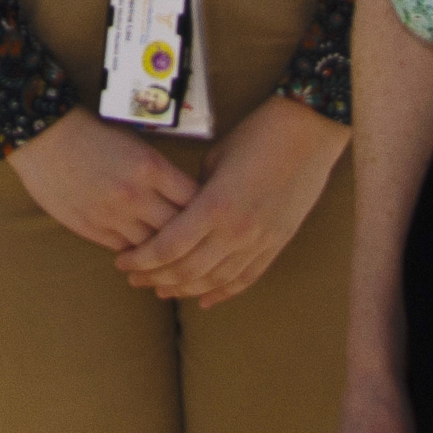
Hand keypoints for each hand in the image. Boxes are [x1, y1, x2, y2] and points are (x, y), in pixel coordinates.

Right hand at [5, 111, 196, 254]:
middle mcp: (136, 195)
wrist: (45, 137)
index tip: (210, 214)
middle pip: (179, 229)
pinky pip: (125, 249)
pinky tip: (141, 250)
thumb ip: (159, 174)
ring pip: (153, 247)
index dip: (206, 210)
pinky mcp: (92, 229)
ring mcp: (113, 215)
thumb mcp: (135, 145)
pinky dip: (136, 252)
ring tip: (171, 253)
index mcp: (151, 168)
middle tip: (197, 242)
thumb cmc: (93, 135)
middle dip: (190, 236)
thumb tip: (184, 201)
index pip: (195, 200)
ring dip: (163, 250)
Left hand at [112, 97, 345, 306]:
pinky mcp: (277, 243)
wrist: (309, 131)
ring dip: (184, 289)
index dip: (142, 260)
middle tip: (134, 279)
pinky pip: (246, 278)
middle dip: (155, 278)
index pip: (168, 247)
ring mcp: (260, 241)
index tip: (123, 262)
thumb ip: (194, 194)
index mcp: (215, 206)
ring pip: (214, 281)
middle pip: (186, 270)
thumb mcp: (215, 160)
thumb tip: (177, 215)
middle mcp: (236, 231)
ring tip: (162, 290)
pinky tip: (204, 300)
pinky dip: (222, 292)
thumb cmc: (257, 135)